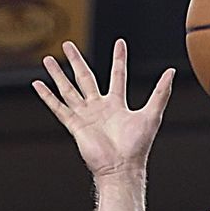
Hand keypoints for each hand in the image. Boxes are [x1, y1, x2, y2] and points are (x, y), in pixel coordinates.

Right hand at [32, 39, 173, 178]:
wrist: (122, 168)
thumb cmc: (137, 147)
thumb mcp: (152, 115)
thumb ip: (161, 93)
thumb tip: (171, 71)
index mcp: (117, 104)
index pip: (117, 75)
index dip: (119, 59)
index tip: (120, 42)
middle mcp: (99, 108)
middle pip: (85, 78)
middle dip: (76, 61)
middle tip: (68, 45)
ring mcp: (85, 116)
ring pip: (68, 90)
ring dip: (58, 75)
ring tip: (47, 59)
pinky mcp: (75, 126)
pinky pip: (59, 108)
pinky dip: (48, 97)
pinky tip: (38, 84)